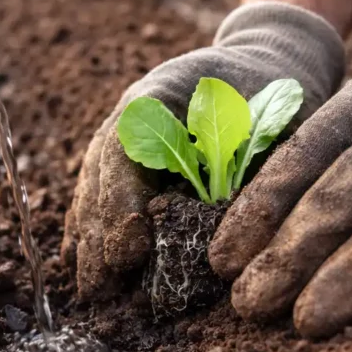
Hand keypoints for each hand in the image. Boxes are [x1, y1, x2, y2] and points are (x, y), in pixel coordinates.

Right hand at [63, 2, 345, 299]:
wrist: (262, 62)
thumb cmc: (272, 88)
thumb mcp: (270, 113)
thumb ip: (246, 157)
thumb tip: (227, 217)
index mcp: (160, 96)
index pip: (125, 153)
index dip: (121, 206)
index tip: (127, 254)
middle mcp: (131, 115)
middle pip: (101, 177)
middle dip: (100, 236)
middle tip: (102, 288)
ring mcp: (123, 132)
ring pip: (93, 187)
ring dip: (89, 238)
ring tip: (90, 288)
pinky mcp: (127, 154)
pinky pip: (97, 191)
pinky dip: (88, 225)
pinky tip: (79, 262)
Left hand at [209, 0, 351, 338]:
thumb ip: (311, 167)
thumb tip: (243, 243)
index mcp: (351, 116)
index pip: (295, 167)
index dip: (257, 217)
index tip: (222, 266)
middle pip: (337, 202)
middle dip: (289, 257)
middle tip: (250, 307)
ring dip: (349, 275)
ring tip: (308, 323)